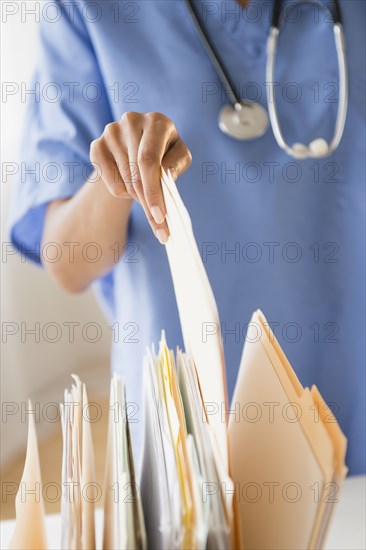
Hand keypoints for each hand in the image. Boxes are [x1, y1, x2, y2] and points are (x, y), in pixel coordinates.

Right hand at [90, 112, 191, 243]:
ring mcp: (111, 132)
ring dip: (138, 197)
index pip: (148, 160)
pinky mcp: (97, 146)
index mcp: (157, 122)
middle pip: (136, 175)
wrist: (141, 145)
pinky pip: (111, 184)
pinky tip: (131, 183)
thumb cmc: (166, 152)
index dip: (153, 190)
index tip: (159, 216)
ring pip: (124, 182)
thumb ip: (177, 165)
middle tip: (160, 228)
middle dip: (148, 203)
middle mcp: (131, 121)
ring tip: (147, 192)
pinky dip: (123, 193)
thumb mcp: (179, 157)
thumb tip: (166, 177)